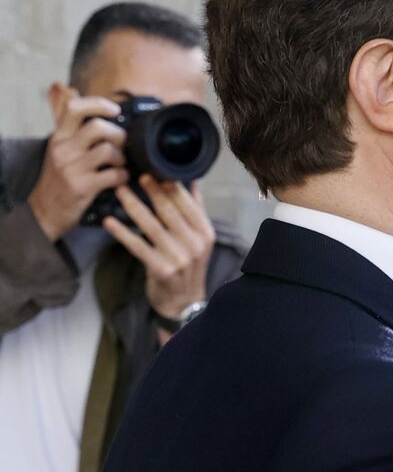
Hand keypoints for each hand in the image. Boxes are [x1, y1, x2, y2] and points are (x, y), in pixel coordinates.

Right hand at [27, 96, 129, 240]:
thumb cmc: (59, 177)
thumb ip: (72, 128)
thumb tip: (74, 94)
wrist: (45, 210)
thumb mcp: (60, 149)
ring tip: (120, 164)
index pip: (75, 108)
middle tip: (123, 145)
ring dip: (122, 158)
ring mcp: (71, 168)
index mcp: (59, 137)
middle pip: (98, 128)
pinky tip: (120, 179)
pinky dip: (123, 176)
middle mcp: (63, 149)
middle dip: (119, 135)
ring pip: (108, 151)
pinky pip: (114, 175)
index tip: (115, 110)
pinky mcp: (82, 187)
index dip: (98, 104)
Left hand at [102, 176, 215, 325]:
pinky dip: (122, 232)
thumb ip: (196, 210)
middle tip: (134, 173)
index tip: (154, 169)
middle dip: (150, 190)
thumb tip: (192, 180)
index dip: (170, 185)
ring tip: (119, 191)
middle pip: (169, 210)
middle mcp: (194, 243)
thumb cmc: (189, 266)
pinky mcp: (160, 269)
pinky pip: (137, 246)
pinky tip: (109, 222)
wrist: (184, 302)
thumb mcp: (200, 239)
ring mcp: (178, 257)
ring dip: (132, 206)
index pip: (186, 203)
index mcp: (205, 232)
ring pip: (151, 225)